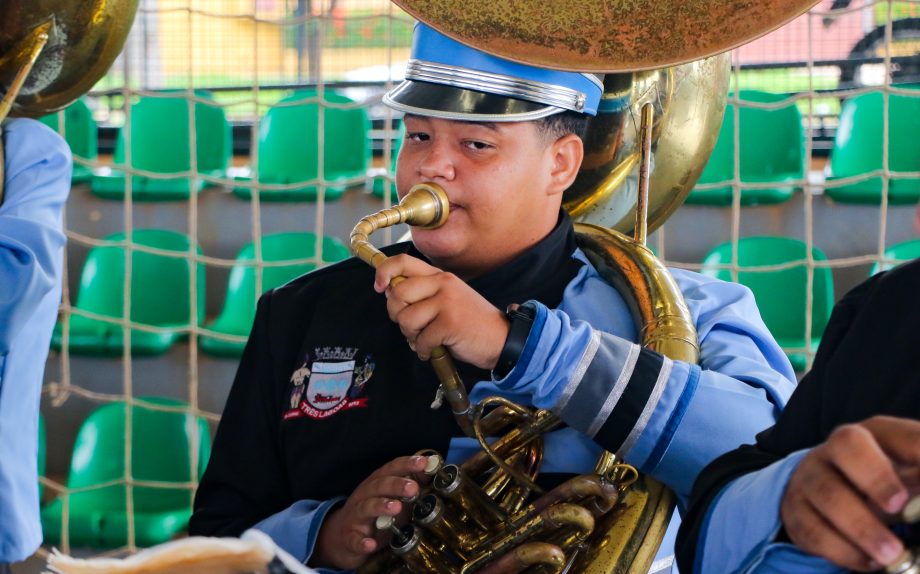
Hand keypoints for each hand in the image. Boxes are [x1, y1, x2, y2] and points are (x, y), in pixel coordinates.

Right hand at [312, 456, 427, 569]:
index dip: (407, 464)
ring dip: (380, 506)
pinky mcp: (350, 537)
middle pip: (380, 486)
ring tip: (396, 507)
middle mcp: (365, 496)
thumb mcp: (393, 498)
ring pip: (366, 508)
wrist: (342, 537)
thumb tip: (432, 473)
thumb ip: (410, 487)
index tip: (423, 462)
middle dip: (396, 485)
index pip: (392, 469)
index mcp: (377, 483)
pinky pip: (354, 540)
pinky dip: (362, 542)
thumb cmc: (373, 515)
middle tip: (413, 488)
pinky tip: (370, 544)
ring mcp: (356, 516)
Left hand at [374, 254, 509, 369]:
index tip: (379, 288)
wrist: (501, 339)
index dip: (383, 273)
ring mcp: (447, 302)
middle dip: (397, 315)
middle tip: (411, 326)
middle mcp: (443, 283)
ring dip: (411, 336)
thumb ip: (421, 294)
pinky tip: (433, 350)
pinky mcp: (450, 322)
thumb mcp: (447, 299)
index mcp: (439, 276)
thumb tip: (388, 293)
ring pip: (406, 319)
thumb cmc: (470, 323)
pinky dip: (423, 350)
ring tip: (425, 339)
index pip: (402, 261)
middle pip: (398, 293)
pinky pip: (421, 339)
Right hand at [781, 416, 919, 570]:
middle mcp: (836, 449)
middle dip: (876, 476)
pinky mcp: (794, 510)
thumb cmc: (880, 484)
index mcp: (875, 435)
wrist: (827, 494)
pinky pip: (813, 529)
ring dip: (862, 528)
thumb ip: (919, 484)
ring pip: (827, 493)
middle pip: (847, 445)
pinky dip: (843, 550)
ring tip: (892, 554)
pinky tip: (869, 562)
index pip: (898, 434)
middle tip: (898, 506)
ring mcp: (810, 477)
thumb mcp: (906, 478)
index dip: (916, 451)